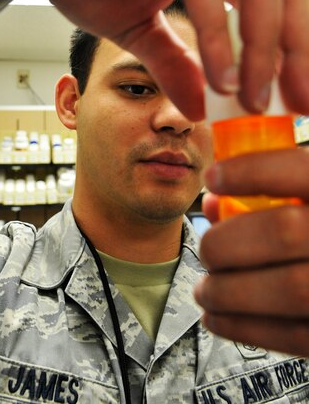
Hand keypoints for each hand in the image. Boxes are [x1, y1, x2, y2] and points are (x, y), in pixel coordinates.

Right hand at [0, 0, 308, 118]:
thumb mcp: (135, 25)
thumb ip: (174, 59)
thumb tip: (202, 104)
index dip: (296, 44)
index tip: (299, 97)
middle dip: (295, 47)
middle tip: (297, 103)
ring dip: (261, 42)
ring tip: (253, 96)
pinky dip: (215, 27)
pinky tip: (219, 72)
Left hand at [195, 147, 308, 355]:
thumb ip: (272, 194)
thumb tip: (213, 203)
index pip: (300, 169)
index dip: (249, 171)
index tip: (212, 177)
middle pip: (284, 232)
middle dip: (228, 242)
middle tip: (207, 251)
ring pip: (290, 289)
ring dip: (229, 292)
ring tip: (206, 291)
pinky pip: (295, 335)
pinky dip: (245, 327)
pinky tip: (218, 318)